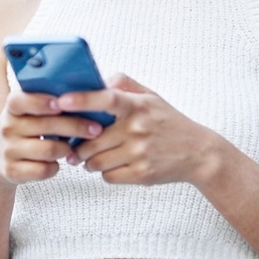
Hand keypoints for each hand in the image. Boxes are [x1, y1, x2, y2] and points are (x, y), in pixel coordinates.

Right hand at [0, 91, 104, 185]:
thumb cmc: (26, 128)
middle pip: (47, 125)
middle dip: (76, 126)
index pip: (22, 100)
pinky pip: (43, 170)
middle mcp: (8, 126)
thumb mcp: (30, 111)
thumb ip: (53, 99)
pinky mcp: (12, 171)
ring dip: (67, 149)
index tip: (61, 103)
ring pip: (49, 149)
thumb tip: (94, 89)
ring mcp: (8, 149)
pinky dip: (55, 167)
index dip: (41, 101)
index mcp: (13, 106)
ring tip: (73, 147)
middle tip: (96, 129)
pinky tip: (56, 162)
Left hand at [65, 74, 223, 186]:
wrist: (198, 153)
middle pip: (90, 141)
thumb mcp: (151, 97)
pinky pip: (108, 176)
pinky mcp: (141, 174)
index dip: (81, 100)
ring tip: (95, 157)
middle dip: (78, 147)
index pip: (105, 99)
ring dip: (89, 162)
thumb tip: (98, 81)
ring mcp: (139, 153)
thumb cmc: (169, 122)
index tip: (61, 102)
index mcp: (137, 106)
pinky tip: (115, 165)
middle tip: (75, 147)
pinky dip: (106, 173)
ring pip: (95, 162)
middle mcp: (137, 129)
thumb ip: (124, 85)